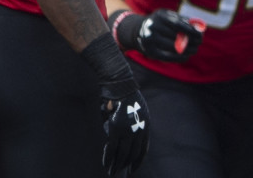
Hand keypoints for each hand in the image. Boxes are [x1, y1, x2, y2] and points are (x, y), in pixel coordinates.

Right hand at [80, 33, 150, 175]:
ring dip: (117, 165)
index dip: (138, 159)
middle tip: (122, 174)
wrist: (118, 83)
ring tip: (113, 173)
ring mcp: (128, 129)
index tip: (134, 168)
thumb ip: (129, 125)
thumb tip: (119, 140)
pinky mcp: (116, 128)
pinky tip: (106, 166)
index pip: (144, 147)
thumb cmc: (123, 94)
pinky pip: (111, 148)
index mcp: (146, 123)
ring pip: (122, 153)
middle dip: (127, 165)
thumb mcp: (133, 110)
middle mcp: (139, 128)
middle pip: (133, 152)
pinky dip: (108, 158)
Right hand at [112, 9, 203, 62]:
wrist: (138, 30)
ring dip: (187, 50)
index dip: (191, 30)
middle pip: (177, 36)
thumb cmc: (160, 22)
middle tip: (200, 43)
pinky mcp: (149, 52)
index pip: (179, 24)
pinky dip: (179, 58)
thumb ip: (184, 20)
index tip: (201, 34)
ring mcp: (150, 40)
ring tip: (194, 49)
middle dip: (191, 41)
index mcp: (160, 16)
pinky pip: (168, 57)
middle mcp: (153, 27)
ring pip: (174, 48)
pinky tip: (186, 56)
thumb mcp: (169, 16)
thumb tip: (200, 28)